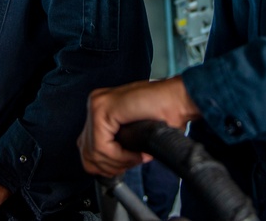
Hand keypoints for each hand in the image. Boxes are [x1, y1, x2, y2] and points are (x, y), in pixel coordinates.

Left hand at [78, 77, 200, 177]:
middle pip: (86, 152)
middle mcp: (95, 103)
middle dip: (109, 166)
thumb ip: (116, 143)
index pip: (86, 147)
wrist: (179, 99)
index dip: (105, 165)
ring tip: (136, 157)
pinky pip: (102, 147)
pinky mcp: (103, 109)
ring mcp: (97, 104)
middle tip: (130, 163)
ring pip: (93, 152)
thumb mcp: (132, 133)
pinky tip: (137, 153)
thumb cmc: (164, 114)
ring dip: (118, 163)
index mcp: (101, 107)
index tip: (123, 166)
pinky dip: (121, 157)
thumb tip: (103, 166)